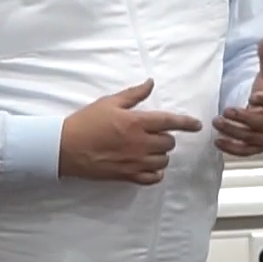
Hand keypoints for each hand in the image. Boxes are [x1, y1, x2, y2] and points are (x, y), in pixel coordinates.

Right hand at [59, 79, 202, 184]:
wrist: (65, 148)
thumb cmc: (86, 122)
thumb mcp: (109, 102)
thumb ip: (134, 94)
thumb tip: (151, 83)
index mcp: (136, 122)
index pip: (170, 122)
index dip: (187, 123)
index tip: (197, 125)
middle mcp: (140, 143)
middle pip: (168, 143)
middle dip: (165, 138)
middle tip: (153, 134)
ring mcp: (134, 162)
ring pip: (163, 161)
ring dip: (160, 155)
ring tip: (149, 149)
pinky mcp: (126, 176)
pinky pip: (152, 179)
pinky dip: (154, 173)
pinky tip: (148, 166)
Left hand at [214, 41, 262, 156]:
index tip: (253, 96)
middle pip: (260, 123)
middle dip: (242, 118)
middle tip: (225, 111)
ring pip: (251, 138)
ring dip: (233, 132)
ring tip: (216, 123)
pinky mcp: (257, 147)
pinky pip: (245, 151)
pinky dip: (232, 148)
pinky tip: (218, 141)